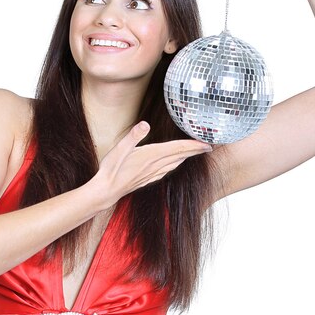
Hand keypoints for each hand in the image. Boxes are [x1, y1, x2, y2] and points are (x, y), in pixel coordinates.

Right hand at [94, 121, 211, 201]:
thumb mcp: (119, 149)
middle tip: (209, 146)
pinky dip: (175, 164)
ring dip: (186, 157)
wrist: (106, 191)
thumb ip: (133, 136)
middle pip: (180, 156)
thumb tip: (145, 123)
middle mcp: (155, 165)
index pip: (178, 148)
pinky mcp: (148, 178)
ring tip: (194, 152)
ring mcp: (152, 173)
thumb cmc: (111, 170)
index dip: (194, 145)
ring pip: (175, 163)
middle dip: (195, 150)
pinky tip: (174, 164)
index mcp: (151, 155)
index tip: (208, 143)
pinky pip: (167, 170)